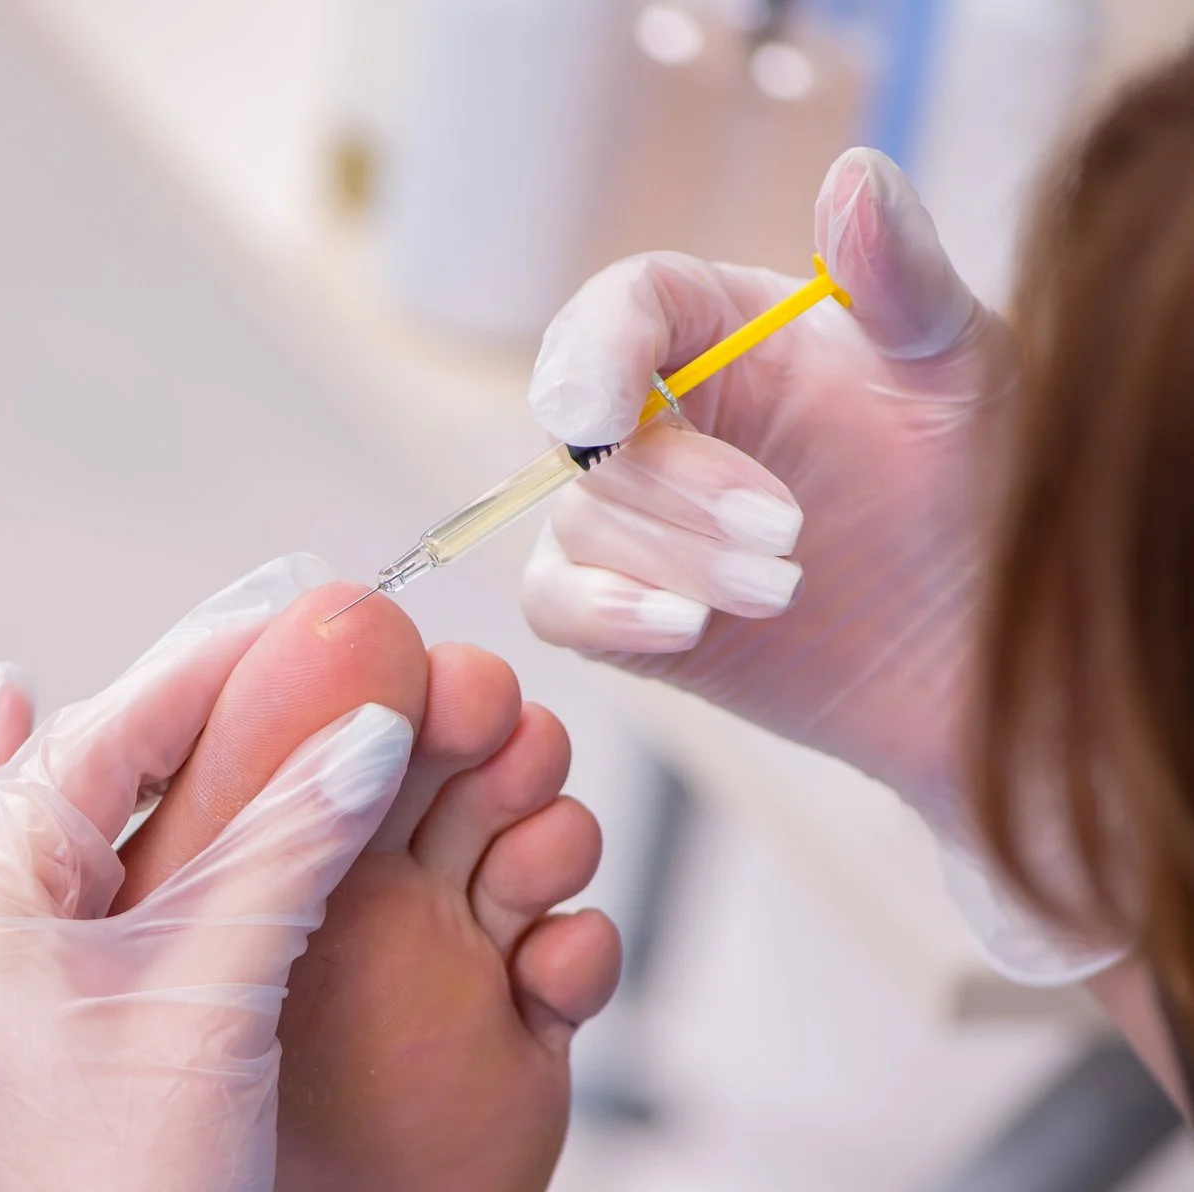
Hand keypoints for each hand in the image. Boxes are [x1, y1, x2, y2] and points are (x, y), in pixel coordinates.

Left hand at [0, 555, 413, 1191]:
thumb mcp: (210, 995)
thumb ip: (280, 847)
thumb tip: (365, 725)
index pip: (90, 741)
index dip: (201, 670)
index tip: (300, 609)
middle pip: (83, 774)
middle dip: (185, 707)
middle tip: (278, 631)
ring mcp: (11, 994)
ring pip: (95, 834)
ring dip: (176, 766)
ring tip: (243, 690)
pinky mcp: (68, 1043)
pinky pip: (115, 904)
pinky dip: (171, 847)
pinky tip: (188, 807)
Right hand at [519, 147, 1010, 834]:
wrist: (1003, 650)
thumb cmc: (994, 494)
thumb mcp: (965, 374)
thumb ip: (905, 278)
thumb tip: (856, 173)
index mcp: (735, 336)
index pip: (623, 308)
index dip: (594, 351)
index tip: (606, 413)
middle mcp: (673, 418)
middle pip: (588, 429)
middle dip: (673, 484)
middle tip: (790, 528)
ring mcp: (643, 520)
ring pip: (580, 521)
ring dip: (675, 559)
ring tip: (787, 590)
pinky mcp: (631, 616)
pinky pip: (557, 605)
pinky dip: (607, 613)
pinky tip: (688, 627)